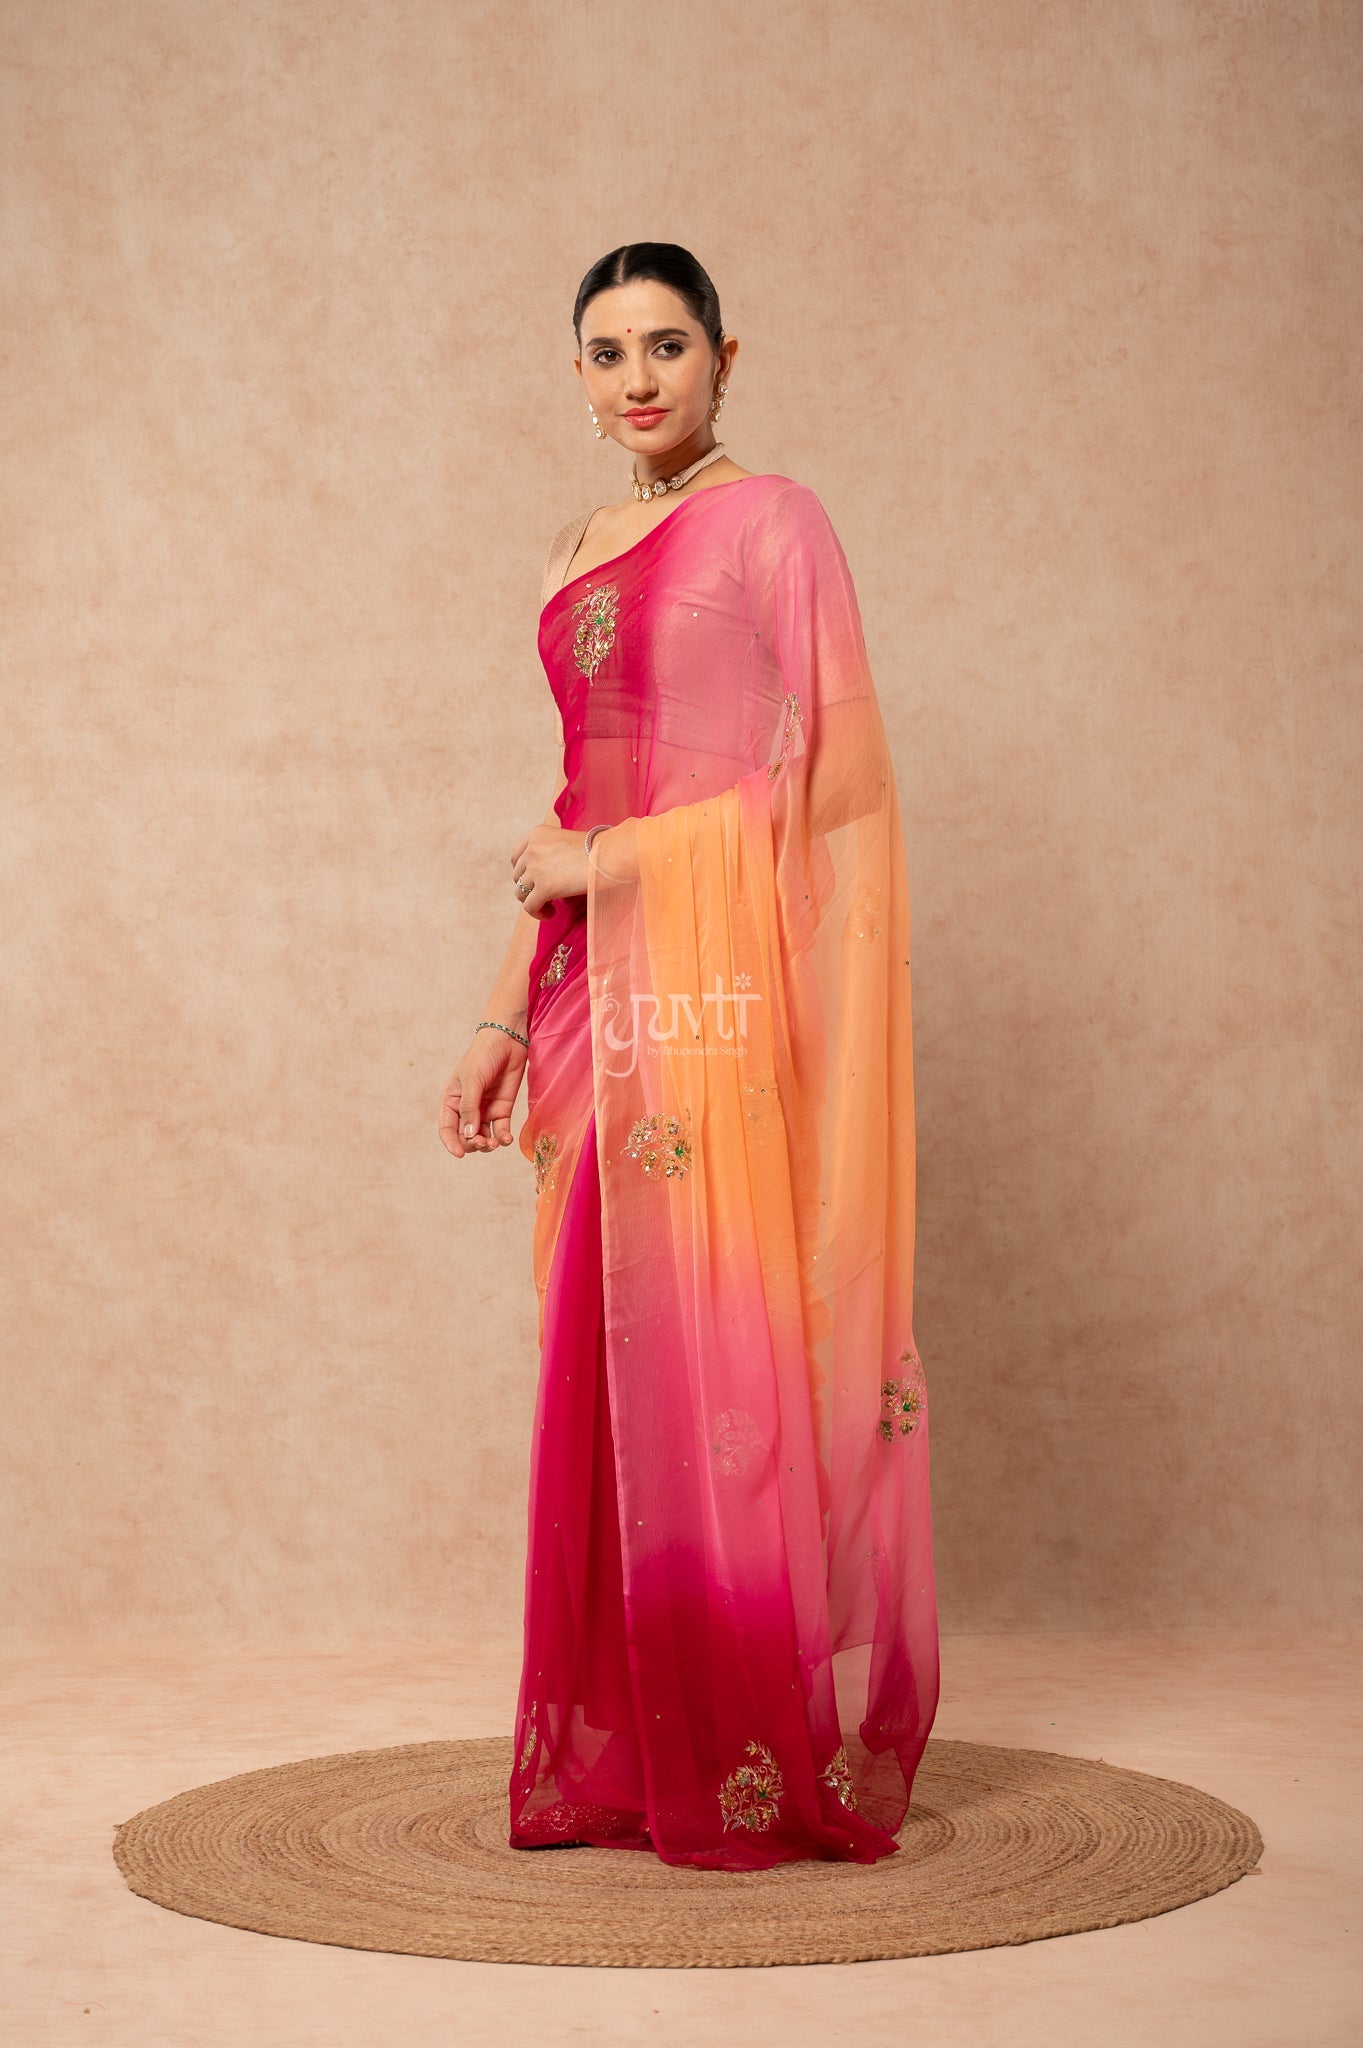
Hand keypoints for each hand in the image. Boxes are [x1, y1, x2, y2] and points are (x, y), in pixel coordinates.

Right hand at [438, 1025, 526, 1157]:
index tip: (460, 1153)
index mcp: (451, 1101)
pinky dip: (503, 1138)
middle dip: (473, 1144)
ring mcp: (485, 1110)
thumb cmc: (483, 1056)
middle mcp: (466, 1108)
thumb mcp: (472, 1081)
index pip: (447, 1129)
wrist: (508, 1041)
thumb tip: (469, 1135)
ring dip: (488, 1144)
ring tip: (495, 1142)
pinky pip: (500, 1130)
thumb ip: (470, 1108)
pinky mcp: (502, 1109)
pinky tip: (506, 1139)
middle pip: (465, 1136)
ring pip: (483, 1137)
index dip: (451, 1143)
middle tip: (483, 1142)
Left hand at [508, 821, 589, 918]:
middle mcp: (532, 849)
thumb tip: (544, 874)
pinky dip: (538, 913)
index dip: (525, 873)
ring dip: (533, 901)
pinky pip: (530, 907)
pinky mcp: (544, 887)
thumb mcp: (566, 840)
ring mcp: (536, 868)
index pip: (517, 858)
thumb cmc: (598, 849)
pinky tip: (551, 913)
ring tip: (550, 906)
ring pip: (521, 893)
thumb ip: (550, 852)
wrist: (610, 854)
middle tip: (546, 895)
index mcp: (536, 834)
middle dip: (529, 887)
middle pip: (517, 876)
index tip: (537, 881)